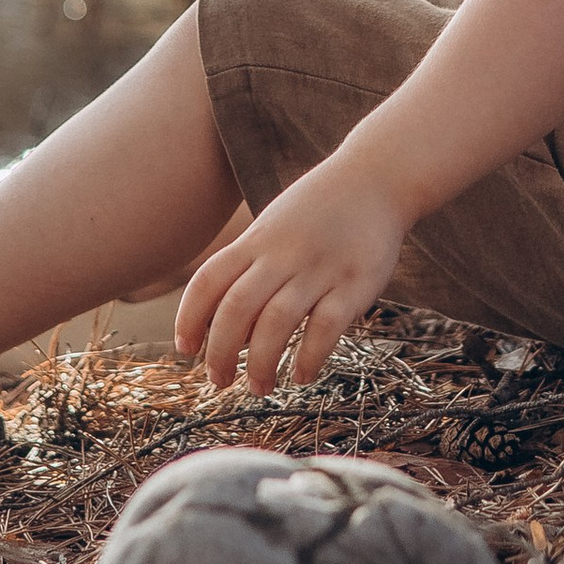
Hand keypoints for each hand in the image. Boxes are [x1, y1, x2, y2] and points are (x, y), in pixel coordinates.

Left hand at [174, 156, 405, 390]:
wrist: (377, 176)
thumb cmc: (319, 210)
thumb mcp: (274, 227)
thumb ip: (249, 268)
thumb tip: (230, 331)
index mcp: (257, 240)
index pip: (208, 280)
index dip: (189, 318)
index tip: (186, 349)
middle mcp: (283, 254)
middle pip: (236, 309)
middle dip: (221, 352)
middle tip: (219, 380)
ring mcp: (320, 268)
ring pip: (277, 323)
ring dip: (261, 363)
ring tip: (259, 387)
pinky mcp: (356, 283)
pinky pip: (326, 327)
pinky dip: (309, 357)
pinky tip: (302, 375)